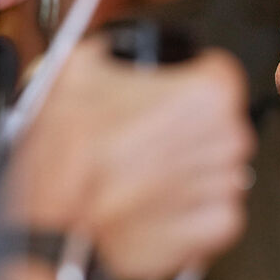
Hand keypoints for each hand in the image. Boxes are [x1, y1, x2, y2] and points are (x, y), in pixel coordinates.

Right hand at [9, 38, 252, 279]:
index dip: (185, 90)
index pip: (217, 77)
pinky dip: (189, 214)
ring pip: (219, 170)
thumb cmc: (68, 153)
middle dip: (186, 136)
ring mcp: (225, 184)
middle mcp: (227, 137)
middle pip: (221, 127)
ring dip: (187, 176)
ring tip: (144, 179)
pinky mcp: (218, 226)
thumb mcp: (79, 69)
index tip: (165, 102)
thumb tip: (118, 53)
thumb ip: (116, 52)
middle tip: (143, 145)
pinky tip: (155, 206)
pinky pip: (217, 212)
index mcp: (207, 93)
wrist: (52, 224)